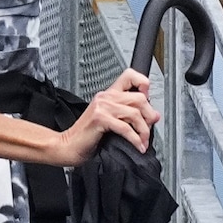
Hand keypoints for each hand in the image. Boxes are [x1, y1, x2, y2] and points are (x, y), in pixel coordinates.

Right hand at [41, 68, 158, 166]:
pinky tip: (137, 145)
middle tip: (149, 128)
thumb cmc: (86, 136)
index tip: (148, 99)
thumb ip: (129, 115)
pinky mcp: (100, 119)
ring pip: (135, 113)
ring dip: (144, 131)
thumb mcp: (109, 121)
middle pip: (139, 98)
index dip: (143, 83)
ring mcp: (102, 107)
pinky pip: (126, 127)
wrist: (68, 146)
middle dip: (149, 116)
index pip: (130, 76)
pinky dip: (135, 139)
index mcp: (108, 95)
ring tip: (143, 141)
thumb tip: (153, 116)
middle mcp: (105, 97)